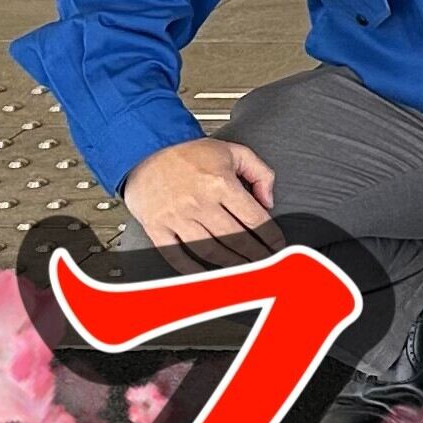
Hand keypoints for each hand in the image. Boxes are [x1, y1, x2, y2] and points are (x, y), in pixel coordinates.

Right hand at [122, 137, 273, 254]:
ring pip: (209, 250)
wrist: (145, 150)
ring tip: (242, 267)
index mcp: (221, 183)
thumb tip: (268, 200)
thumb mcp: (233, 151)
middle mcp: (199, 202)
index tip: (277, 245)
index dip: (270, 235)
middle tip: (264, 261)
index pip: (254, 218)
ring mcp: (177, 217)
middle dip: (254, 254)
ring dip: (229, 263)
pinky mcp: (156, 226)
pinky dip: (190, 268)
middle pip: (235, 238)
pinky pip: (175, 254)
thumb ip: (260, 173)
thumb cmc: (188, 152)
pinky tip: (203, 272)